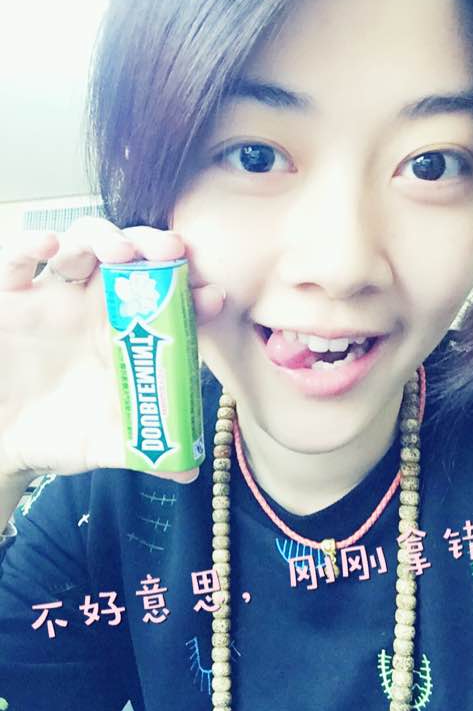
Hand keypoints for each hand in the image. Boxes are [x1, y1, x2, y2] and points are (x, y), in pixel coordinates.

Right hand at [0, 217, 224, 484]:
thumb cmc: (57, 431)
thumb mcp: (102, 443)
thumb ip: (144, 451)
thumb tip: (188, 471)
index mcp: (126, 334)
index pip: (165, 301)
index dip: (192, 293)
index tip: (214, 297)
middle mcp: (94, 305)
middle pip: (129, 256)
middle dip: (151, 246)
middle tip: (172, 252)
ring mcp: (52, 295)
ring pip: (80, 246)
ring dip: (102, 238)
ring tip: (119, 252)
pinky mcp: (8, 296)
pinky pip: (17, 260)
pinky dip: (31, 245)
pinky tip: (50, 245)